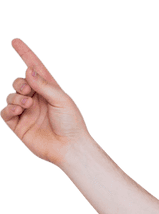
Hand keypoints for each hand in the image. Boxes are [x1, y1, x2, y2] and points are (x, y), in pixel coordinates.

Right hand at [3, 38, 92, 166]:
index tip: (15, 40)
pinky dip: (8, 108)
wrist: (70, 148)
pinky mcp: (19, 125)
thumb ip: (44, 84)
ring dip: (16, 97)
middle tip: (28, 92)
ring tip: (26, 104)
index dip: (25, 55)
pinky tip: (17, 110)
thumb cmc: (71, 124)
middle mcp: (37, 100)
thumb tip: (28, 69)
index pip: (35, 69)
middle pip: (19, 83)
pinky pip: (6, 113)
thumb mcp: (61, 100)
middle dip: (20, 84)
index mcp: (49, 91)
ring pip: (11, 96)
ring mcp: (27, 112)